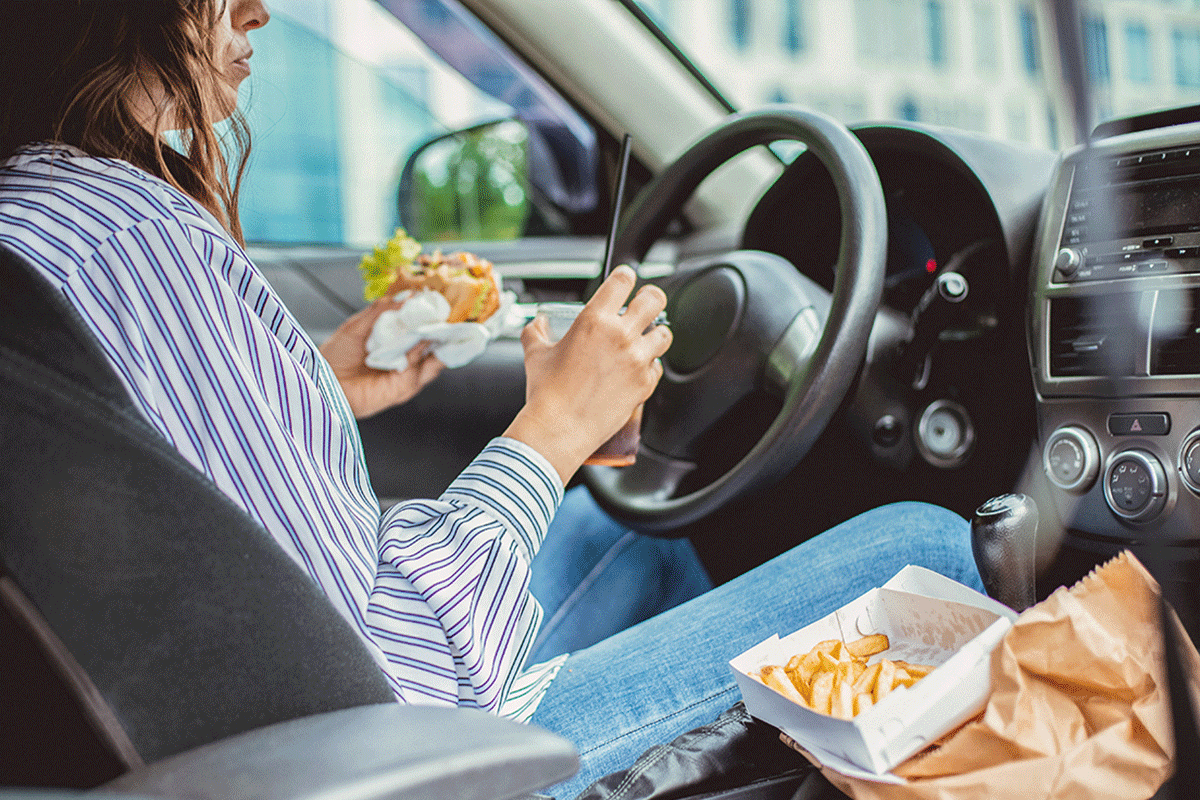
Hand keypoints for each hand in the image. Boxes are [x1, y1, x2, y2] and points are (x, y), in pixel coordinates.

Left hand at [319, 297, 444, 418]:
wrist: (323, 382)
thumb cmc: (334, 357)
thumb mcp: (356, 326)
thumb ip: (380, 311)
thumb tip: (405, 297)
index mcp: (393, 343)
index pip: (419, 330)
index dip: (430, 318)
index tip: (438, 303)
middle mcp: (404, 359)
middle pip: (433, 346)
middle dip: (443, 331)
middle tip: (448, 315)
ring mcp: (406, 374)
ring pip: (433, 359)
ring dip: (437, 342)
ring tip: (439, 325)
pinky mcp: (403, 388)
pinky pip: (417, 370)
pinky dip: (419, 354)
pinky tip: (418, 340)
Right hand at [504, 265, 671, 483]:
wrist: (559, 429)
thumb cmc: (546, 393)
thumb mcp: (535, 354)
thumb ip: (536, 332)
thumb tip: (537, 324)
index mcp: (594, 320)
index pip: (623, 280)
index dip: (626, 277)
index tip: (625, 281)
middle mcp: (620, 336)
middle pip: (654, 299)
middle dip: (651, 298)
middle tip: (645, 304)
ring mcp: (637, 360)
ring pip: (664, 334)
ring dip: (654, 334)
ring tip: (643, 340)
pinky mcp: (645, 384)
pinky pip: (658, 367)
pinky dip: (650, 366)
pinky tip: (636, 370)